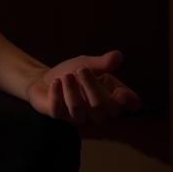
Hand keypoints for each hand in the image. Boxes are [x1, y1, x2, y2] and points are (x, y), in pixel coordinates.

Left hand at [26, 50, 141, 124]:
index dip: (127, 100)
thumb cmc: (72, 72)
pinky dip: (57, 95)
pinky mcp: (58, 115)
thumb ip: (103, 63)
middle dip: (93, 88)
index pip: (126, 105)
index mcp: (110, 97)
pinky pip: (58, 111)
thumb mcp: (87, 63)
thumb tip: (118, 55)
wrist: (45, 79)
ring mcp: (76, 116)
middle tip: (82, 70)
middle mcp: (96, 111)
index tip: (120, 91)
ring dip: (72, 90)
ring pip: (78, 110)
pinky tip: (55, 83)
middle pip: (102, 108)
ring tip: (67, 76)